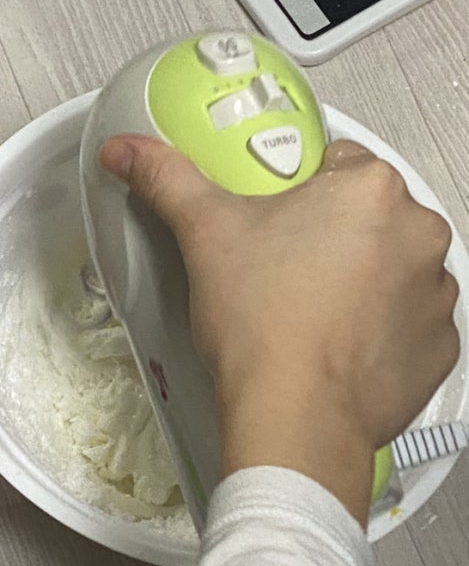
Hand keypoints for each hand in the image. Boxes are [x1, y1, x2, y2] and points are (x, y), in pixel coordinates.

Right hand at [100, 136, 459, 524]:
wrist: (294, 416)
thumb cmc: (262, 322)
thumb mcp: (204, 231)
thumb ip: (166, 177)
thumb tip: (127, 150)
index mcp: (370, 190)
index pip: (338, 163)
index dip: (300, 190)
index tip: (277, 219)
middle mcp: (418, 234)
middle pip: (368, 216)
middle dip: (332, 235)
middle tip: (283, 268)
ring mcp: (435, 294)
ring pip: (392, 268)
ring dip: (363, 281)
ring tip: (308, 310)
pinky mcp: (438, 348)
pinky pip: (409, 324)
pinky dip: (381, 330)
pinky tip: (337, 344)